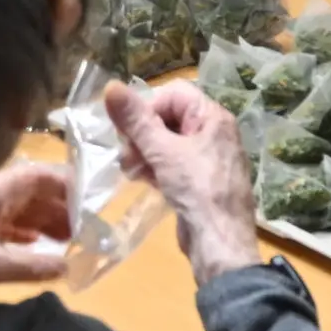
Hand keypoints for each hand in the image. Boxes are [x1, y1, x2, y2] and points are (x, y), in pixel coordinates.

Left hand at [0, 161, 71, 284]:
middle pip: (31, 192)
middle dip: (59, 208)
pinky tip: (38, 245)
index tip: (88, 202)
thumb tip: (67, 267)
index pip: (36, 176)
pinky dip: (27, 232)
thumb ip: (31, 266)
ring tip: (68, 240)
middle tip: (83, 229)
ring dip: (45, 221)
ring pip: (20, 208)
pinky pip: (7, 223)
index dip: (64, 185)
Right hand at [104, 79, 259, 284]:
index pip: (174, 94)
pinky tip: (140, 180)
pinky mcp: (201, 182)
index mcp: (213, 117)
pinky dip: (155, 167)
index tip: (129, 131)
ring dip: (144, 151)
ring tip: (130, 170)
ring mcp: (209, 159)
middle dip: (142, 133)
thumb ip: (136, 120)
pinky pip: (174, 164)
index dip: (147, 108)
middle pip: (170, 117)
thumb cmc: (196, 190)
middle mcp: (214, 133)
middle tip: (125, 153)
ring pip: (169, 142)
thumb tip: (110, 86)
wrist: (220, 244)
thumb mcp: (163, 151)